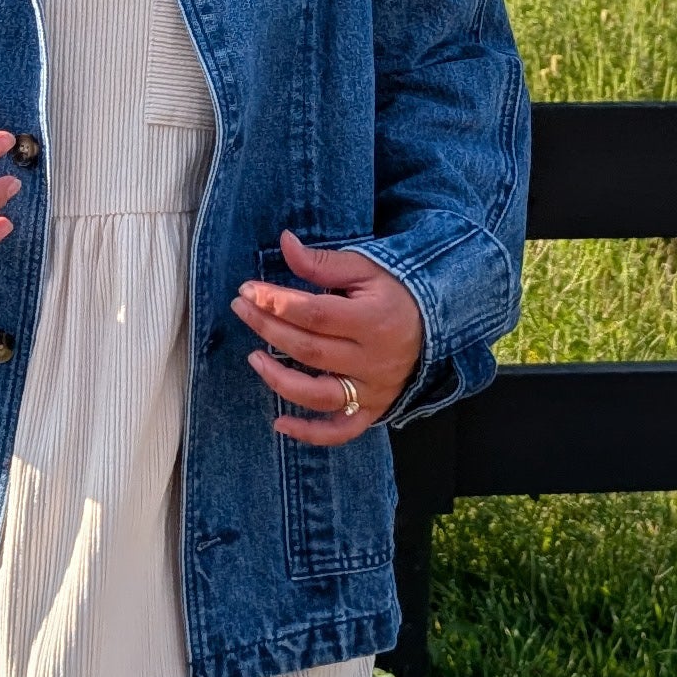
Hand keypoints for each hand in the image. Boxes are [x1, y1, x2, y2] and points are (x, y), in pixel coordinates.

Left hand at [232, 231, 423, 445]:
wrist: (436, 324)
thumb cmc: (395, 292)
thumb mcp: (365, 269)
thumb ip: (323, 262)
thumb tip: (285, 242)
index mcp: (373, 319)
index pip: (314, 313)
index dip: (276, 302)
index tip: (248, 290)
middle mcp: (373, 359)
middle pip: (309, 350)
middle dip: (268, 329)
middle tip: (241, 310)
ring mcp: (373, 390)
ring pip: (319, 395)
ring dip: (279, 380)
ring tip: (253, 358)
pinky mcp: (374, 410)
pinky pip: (341, 430)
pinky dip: (310, 433)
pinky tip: (280, 424)